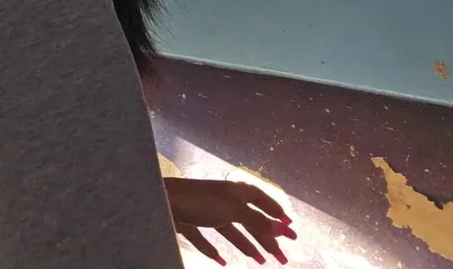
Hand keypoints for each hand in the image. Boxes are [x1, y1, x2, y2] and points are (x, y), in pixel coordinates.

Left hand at [164, 178, 296, 265]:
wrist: (161, 199)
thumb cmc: (200, 201)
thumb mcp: (234, 210)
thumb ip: (258, 221)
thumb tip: (284, 228)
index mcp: (235, 191)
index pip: (261, 200)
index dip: (276, 213)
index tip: (291, 228)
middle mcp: (222, 200)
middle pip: (249, 221)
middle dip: (267, 239)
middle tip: (282, 258)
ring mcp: (204, 211)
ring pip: (230, 231)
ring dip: (246, 246)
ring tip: (261, 261)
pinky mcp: (188, 222)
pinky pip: (204, 237)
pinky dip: (213, 250)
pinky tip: (221, 261)